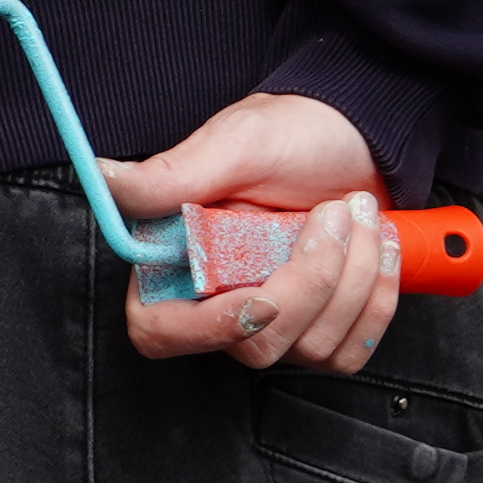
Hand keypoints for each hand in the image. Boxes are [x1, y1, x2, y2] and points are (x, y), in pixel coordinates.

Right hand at [106, 91, 397, 373]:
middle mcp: (221, 296)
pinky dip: (376, 299)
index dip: (207, 329)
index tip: (262, 297)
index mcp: (179, 257)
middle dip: (312, 283)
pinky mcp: (324, 327)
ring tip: (359, 213)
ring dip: (354, 277)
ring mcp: (276, 319)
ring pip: (311, 347)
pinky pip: (350, 350)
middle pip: (255, 344)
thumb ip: (171, 174)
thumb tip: (104, 179)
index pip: (161, 329)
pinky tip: (378, 247)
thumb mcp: (235, 144)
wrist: (359, 136)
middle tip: (334, 214)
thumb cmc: (294, 132)